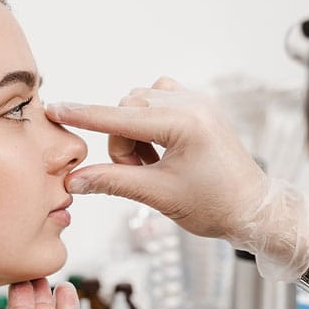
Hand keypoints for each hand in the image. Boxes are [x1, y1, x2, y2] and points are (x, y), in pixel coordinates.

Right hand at [47, 77, 308, 280]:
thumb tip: (74, 180)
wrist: (254, 208)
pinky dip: (148, 123)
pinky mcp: (199, 105)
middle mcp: (192, 103)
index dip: (83, 116)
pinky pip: (158, 100)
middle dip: (122, 142)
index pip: (120, 117)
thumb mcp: (158, 195)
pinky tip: (160, 149)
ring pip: (139, 104)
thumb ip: (113, 182)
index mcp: (185, 124)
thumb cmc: (214, 206)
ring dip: (133, 133)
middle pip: (127, 109)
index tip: (54, 108)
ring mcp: (198, 101)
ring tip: (152, 164)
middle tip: (138, 173)